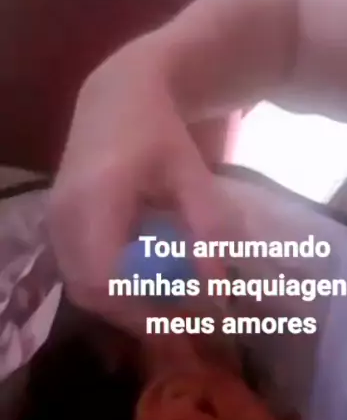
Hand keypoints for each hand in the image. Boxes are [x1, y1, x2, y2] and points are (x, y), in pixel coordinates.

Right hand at [48, 36, 227, 330]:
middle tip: (181, 322)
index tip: (184, 320)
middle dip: (135, 315)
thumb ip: (209, 225)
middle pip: (90, 291)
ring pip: (81, 287)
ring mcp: (55, 221)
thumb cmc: (161, 131)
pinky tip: (146, 280)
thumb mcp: (194, 172)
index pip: (104, 278)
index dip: (141, 309)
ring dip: (123, 303)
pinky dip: (112, 286)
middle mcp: (65, 215)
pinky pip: (78, 271)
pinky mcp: (57, 225)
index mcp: (97, 198)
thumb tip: (218, 287)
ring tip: (167, 304)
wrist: (117, 97)